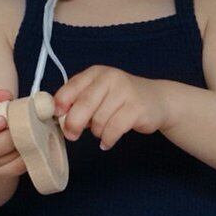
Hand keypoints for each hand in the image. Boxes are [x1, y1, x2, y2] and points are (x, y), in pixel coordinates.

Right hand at [0, 88, 28, 177]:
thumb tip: (5, 96)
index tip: (3, 119)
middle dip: (12, 135)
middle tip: (26, 124)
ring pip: (7, 158)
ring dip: (22, 145)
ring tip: (33, 133)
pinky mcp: (0, 172)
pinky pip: (15, 168)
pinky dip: (27, 157)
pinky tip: (33, 145)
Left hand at [52, 67, 170, 151]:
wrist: (157, 100)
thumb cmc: (120, 100)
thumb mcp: (98, 94)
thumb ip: (79, 102)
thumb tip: (60, 119)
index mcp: (95, 73)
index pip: (71, 87)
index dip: (60, 104)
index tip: (57, 117)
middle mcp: (110, 78)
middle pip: (84, 104)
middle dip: (73, 123)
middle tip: (71, 135)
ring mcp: (125, 92)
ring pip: (99, 121)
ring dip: (97, 132)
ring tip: (102, 131)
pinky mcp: (137, 108)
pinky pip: (113, 130)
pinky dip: (107, 140)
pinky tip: (107, 142)